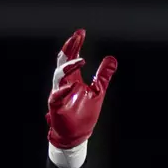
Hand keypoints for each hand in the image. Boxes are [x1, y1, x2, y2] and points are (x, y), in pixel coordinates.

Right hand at [47, 29, 117, 149]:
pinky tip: (72, 84)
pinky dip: (63, 89)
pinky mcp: (55, 106)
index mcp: (73, 78)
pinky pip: (56, 95)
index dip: (75, 44)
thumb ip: (103, 75)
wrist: (77, 134)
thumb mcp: (98, 91)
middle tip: (77, 37)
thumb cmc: (84, 113)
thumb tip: (112, 58)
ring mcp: (58, 93)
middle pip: (63, 61)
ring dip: (69, 66)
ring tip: (81, 60)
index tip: (81, 33)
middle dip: (70, 48)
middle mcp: (64, 82)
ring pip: (58, 75)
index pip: (72, 57)